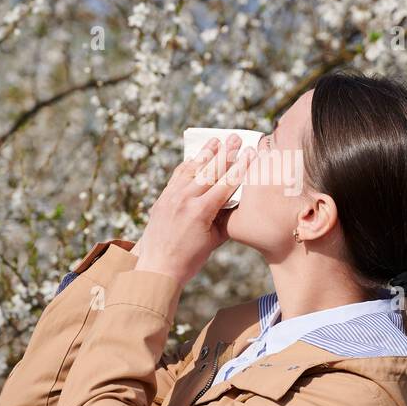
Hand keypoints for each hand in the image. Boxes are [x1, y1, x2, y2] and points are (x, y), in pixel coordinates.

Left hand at [131, 134, 258, 285]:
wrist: (157, 267)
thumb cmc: (189, 260)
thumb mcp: (213, 241)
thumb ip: (226, 219)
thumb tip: (237, 203)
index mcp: (201, 211)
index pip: (225, 183)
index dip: (239, 167)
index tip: (249, 152)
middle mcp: (184, 199)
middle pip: (209, 170)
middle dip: (224, 153)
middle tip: (235, 137)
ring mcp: (171, 197)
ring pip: (191, 170)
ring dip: (205, 154)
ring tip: (216, 140)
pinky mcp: (162, 198)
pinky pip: (177, 177)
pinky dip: (187, 166)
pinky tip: (195, 158)